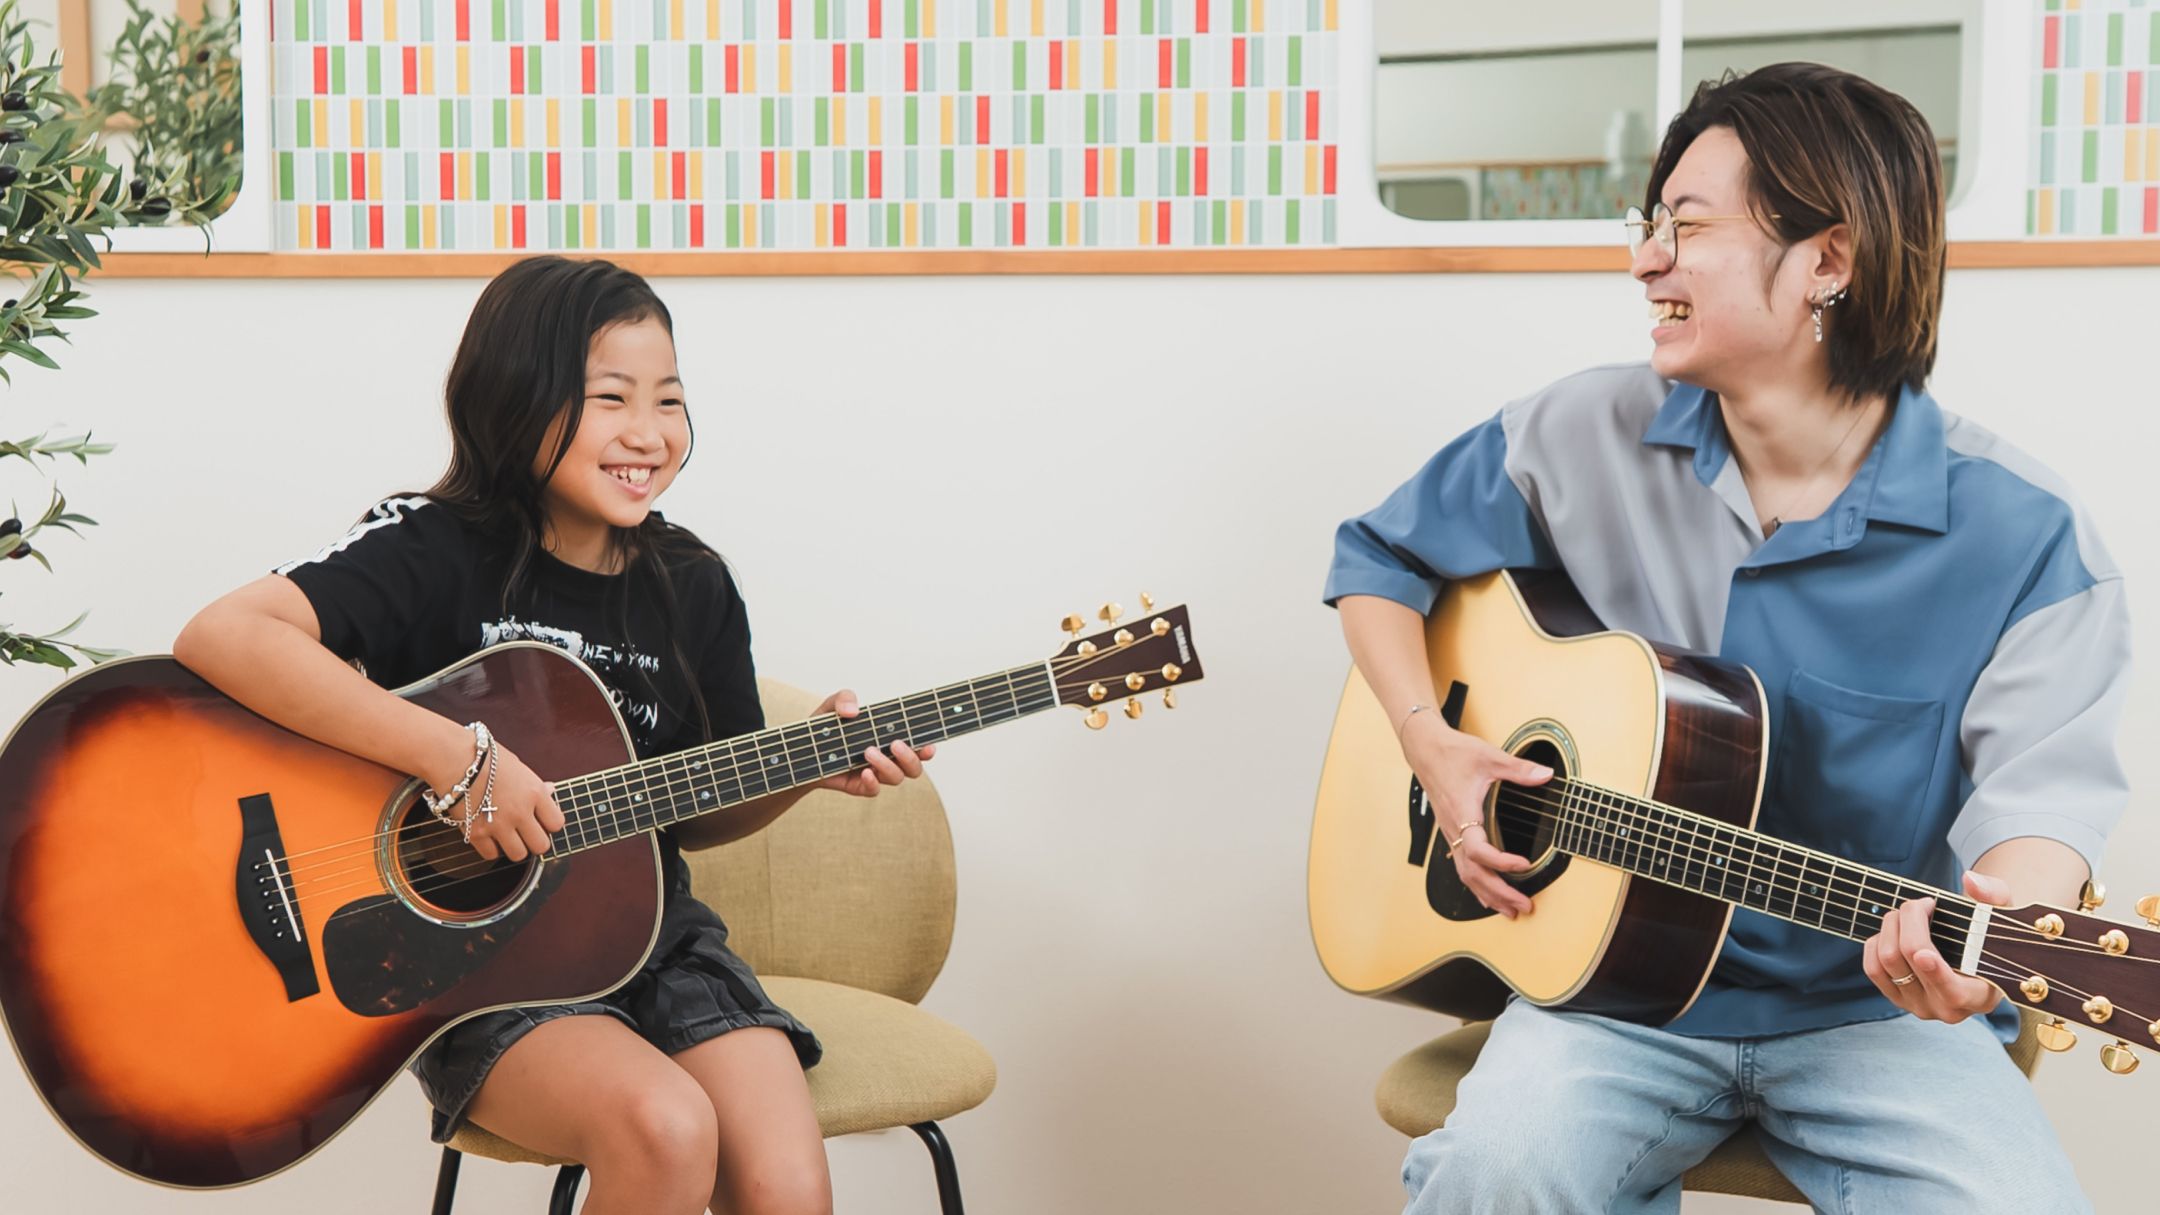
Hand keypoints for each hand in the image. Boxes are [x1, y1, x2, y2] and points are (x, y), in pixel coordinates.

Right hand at [427, 733, 564, 862]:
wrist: (453, 757)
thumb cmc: (486, 758)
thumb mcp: (518, 767)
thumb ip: (535, 785)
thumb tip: (550, 790)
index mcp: (534, 793)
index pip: (557, 824)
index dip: (549, 824)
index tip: (541, 821)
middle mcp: (519, 812)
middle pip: (541, 846)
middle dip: (534, 841)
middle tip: (525, 832)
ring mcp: (497, 825)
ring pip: (518, 855)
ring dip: (514, 846)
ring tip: (507, 834)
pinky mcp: (475, 833)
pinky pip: (491, 855)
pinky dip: (491, 848)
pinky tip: (489, 834)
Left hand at [810, 689, 934, 798]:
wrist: (801, 751)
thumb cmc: (823, 728)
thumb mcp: (831, 706)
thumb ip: (843, 698)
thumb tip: (854, 710)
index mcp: (889, 738)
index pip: (917, 745)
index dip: (928, 748)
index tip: (929, 745)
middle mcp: (887, 758)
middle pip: (915, 767)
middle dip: (911, 757)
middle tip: (895, 744)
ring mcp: (875, 773)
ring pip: (897, 778)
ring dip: (888, 765)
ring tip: (868, 752)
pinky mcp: (860, 786)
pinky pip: (875, 790)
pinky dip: (873, 782)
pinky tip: (864, 772)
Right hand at [1400, 710, 1551, 919]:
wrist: (1426, 750)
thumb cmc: (1453, 754)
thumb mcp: (1489, 757)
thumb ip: (1518, 769)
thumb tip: (1546, 775)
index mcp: (1463, 813)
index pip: (1478, 850)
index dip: (1500, 862)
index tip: (1524, 864)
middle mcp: (1454, 830)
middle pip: (1473, 873)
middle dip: (1499, 893)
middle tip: (1524, 906)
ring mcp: (1450, 835)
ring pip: (1466, 875)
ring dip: (1488, 895)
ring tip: (1510, 911)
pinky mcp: (1451, 834)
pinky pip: (1462, 867)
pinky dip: (1477, 886)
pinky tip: (1487, 896)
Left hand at [1862, 870, 2009, 1022]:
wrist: (1973, 955)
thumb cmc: (1990, 935)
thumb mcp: (2002, 914)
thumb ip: (1994, 895)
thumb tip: (1971, 881)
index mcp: (1979, 996)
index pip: (1953, 991)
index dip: (1936, 972)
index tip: (1923, 954)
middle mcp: (1947, 1009)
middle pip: (1910, 960)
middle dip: (1910, 920)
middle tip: (1922, 903)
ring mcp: (1919, 1005)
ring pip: (1886, 961)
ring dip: (1891, 927)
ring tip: (1908, 914)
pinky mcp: (1895, 998)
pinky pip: (1872, 967)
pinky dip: (1877, 941)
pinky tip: (1895, 931)